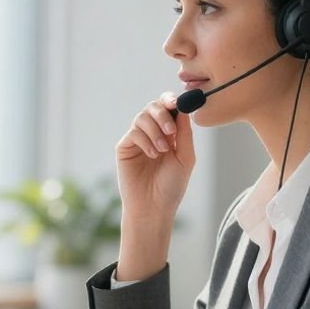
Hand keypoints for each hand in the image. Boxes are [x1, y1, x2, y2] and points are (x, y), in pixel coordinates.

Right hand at [113, 93, 194, 279]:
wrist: (154, 207)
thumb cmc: (171, 186)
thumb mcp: (185, 157)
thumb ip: (184, 133)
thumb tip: (183, 108)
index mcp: (169, 133)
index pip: (168, 108)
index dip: (171, 101)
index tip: (176, 103)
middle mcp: (152, 133)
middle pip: (153, 106)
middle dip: (163, 114)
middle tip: (171, 131)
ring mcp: (137, 139)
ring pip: (142, 117)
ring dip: (155, 130)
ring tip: (162, 150)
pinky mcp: (124, 147)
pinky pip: (133, 132)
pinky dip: (145, 140)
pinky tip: (153, 155)